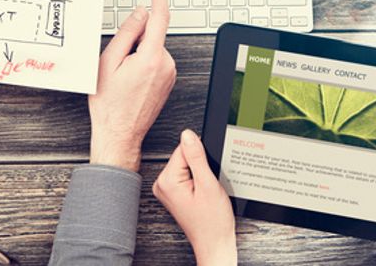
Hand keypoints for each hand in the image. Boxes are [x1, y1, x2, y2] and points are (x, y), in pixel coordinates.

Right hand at [88, 0, 175, 171]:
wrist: (119, 133)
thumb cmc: (110, 104)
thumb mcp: (108, 62)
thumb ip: (127, 33)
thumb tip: (140, 14)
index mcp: (151, 58)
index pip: (159, 16)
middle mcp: (166, 65)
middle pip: (152, 34)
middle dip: (134, 39)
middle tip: (117, 63)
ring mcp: (169, 74)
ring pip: (152, 47)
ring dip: (137, 53)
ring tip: (122, 77)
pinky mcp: (168, 80)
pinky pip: (155, 60)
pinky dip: (143, 62)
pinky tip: (131, 81)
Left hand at [153, 129, 236, 265]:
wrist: (214, 242)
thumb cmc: (212, 221)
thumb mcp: (208, 185)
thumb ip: (196, 157)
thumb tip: (188, 134)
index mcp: (167, 181)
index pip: (183, 149)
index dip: (202, 158)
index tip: (207, 174)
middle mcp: (162, 184)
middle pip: (184, 156)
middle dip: (200, 166)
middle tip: (207, 187)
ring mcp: (166, 189)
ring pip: (186, 165)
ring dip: (199, 174)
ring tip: (204, 193)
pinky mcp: (173, 192)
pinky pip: (186, 174)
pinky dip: (197, 180)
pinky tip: (201, 194)